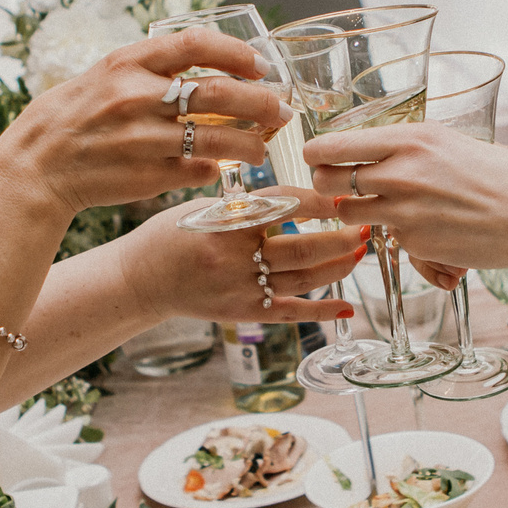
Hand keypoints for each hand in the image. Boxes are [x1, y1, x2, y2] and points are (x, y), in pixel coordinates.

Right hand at [0, 29, 288, 215]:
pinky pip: (197, 171)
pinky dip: (213, 169)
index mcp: (127, 63)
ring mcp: (145, 139)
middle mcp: (137, 97)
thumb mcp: (105, 75)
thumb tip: (209, 69)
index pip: (196, 44)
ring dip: (250, 144)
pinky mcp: (149, 175)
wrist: (37, 168)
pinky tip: (217, 168)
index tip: (259, 64)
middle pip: (219, 93)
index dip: (236, 52)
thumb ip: (152, 70)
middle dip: (260, 102)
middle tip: (281, 110)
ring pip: (218, 139)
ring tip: (262, 147)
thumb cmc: (73, 118)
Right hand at [118, 196, 370, 323]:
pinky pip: (290, 313)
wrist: (141, 280)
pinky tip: (347, 307)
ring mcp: (241, 288)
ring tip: (359, 251)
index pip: (282, 205)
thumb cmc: (171, 236)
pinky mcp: (243, 313)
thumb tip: (297, 197)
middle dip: (339, 236)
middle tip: (365, 223)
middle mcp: (235, 257)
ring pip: (302, 279)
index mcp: (224, 222)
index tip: (339, 194)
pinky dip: (321, 312)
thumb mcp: (202, 207)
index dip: (316, 200)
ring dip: (336, 266)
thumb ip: (246, 205)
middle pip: (301, 248)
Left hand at [303, 123, 507, 287]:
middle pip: (326, 179)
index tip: (315, 157)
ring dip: (355, 210)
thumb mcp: (448, 143)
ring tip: (385, 205)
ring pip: (347, 210)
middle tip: (340, 185)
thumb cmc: (499, 174)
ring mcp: (402, 211)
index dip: (316, 153)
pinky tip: (426, 227)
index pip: (331, 145)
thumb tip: (364, 151)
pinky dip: (396, 233)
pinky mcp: (412, 242)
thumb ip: (404, 147)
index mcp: (409, 139)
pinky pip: (385, 236)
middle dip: (326, 183)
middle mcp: (398, 172)